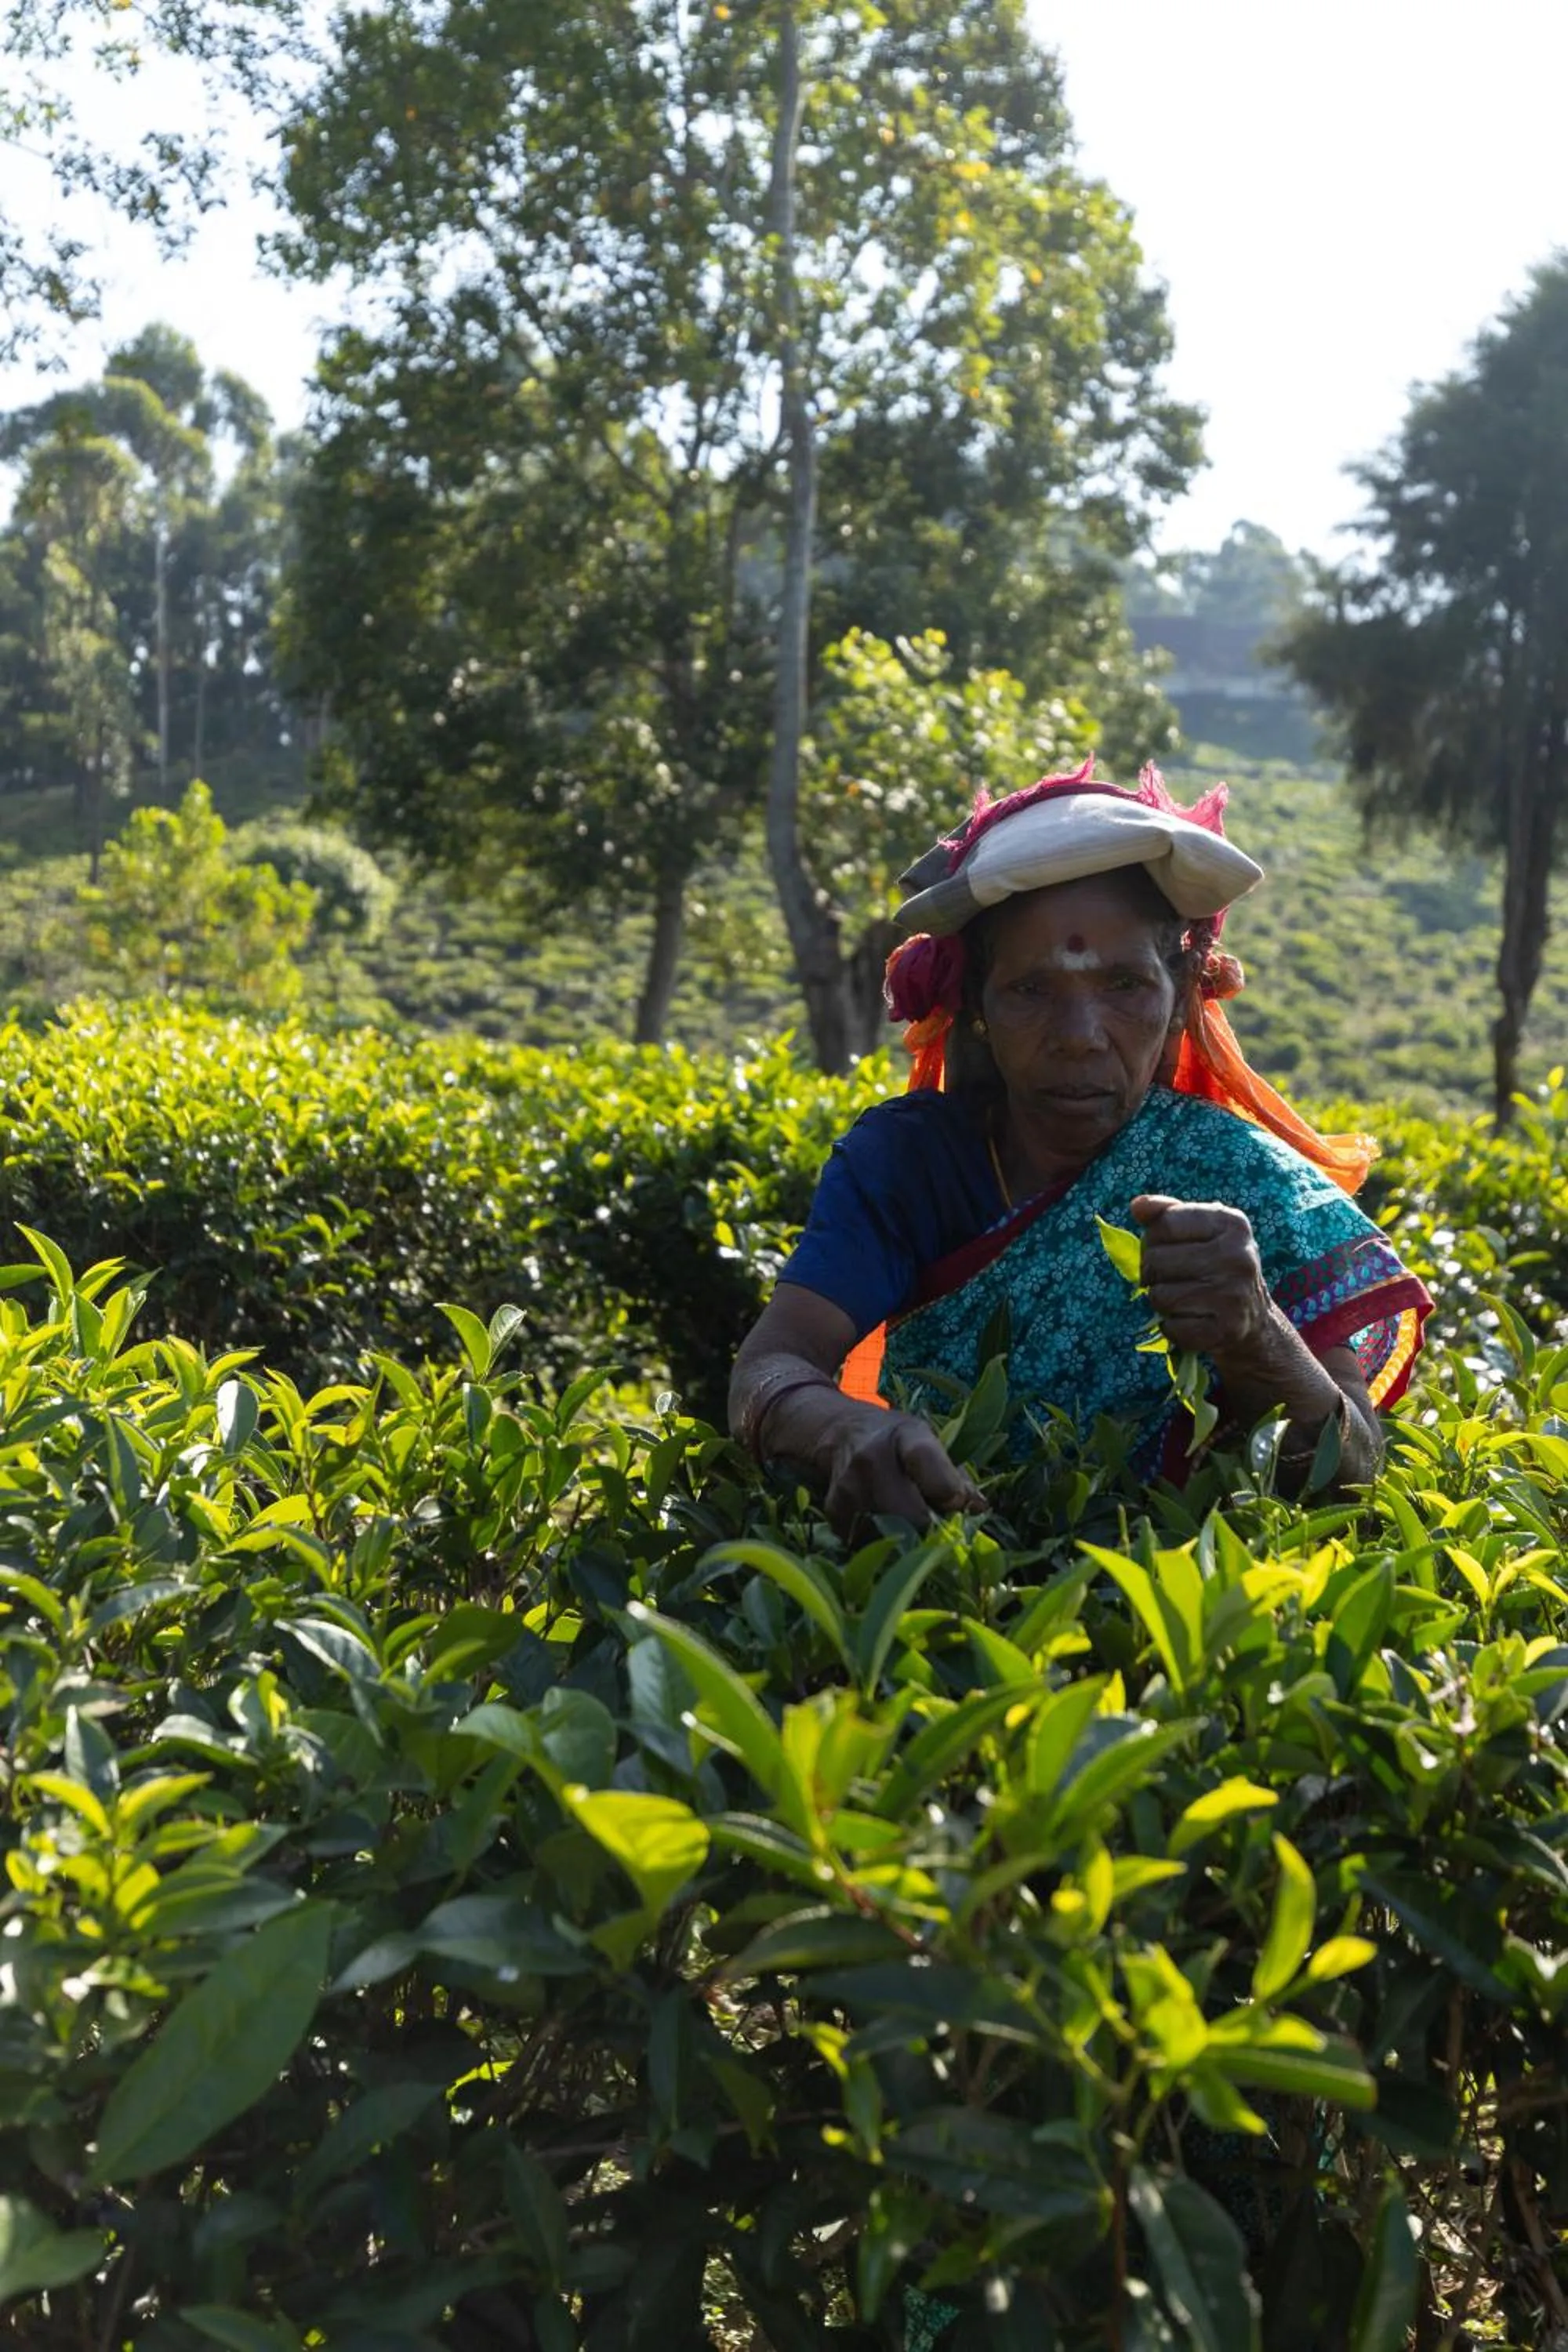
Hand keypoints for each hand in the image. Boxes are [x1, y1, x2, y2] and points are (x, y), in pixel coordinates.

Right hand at [823, 1404, 983, 1534]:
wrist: (843, 1433)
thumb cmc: (897, 1441)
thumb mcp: (929, 1443)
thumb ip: (956, 1476)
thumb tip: (978, 1509)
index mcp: (906, 1435)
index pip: (926, 1462)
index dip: (948, 1489)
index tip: (956, 1502)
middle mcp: (871, 1457)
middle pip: (910, 1514)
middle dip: (929, 1528)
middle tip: (935, 1525)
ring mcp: (849, 1485)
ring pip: (889, 1535)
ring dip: (905, 1538)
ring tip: (908, 1522)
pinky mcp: (834, 1509)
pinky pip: (866, 1541)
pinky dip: (880, 1540)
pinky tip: (883, 1524)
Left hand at [1129, 1193, 1277, 1366]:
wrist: (1255, 1320)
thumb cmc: (1218, 1267)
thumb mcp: (1201, 1232)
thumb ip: (1167, 1214)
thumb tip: (1137, 1206)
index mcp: (1231, 1224)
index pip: (1164, 1223)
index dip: (1153, 1239)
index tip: (1166, 1249)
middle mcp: (1237, 1256)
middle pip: (1156, 1260)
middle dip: (1153, 1273)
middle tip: (1172, 1279)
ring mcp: (1233, 1295)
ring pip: (1159, 1296)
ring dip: (1161, 1301)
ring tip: (1183, 1300)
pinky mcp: (1226, 1329)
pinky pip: (1170, 1327)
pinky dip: (1172, 1327)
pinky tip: (1191, 1320)